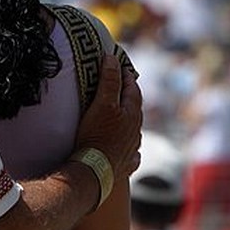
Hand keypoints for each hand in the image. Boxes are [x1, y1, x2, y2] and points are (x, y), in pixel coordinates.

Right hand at [74, 54, 143, 178]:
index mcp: (132, 114)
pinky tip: (126, 147)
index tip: (119, 66)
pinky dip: (129, 146)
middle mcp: (135, 130)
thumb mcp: (101, 104)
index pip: (132, 89)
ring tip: (121, 115)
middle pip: (135, 108)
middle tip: (121, 86)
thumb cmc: (96, 135)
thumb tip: (112, 59)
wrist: (94, 169)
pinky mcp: (125, 162)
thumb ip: (109, 81)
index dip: (126, 76)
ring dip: (129, 120)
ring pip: (134, 129)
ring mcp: (132, 147)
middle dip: (129, 95)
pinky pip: (131, 151)